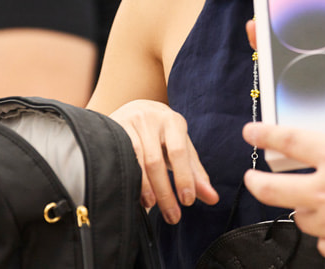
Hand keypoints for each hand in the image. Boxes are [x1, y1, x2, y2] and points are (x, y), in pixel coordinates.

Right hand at [110, 99, 218, 223]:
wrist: (136, 108)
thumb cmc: (164, 134)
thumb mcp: (182, 147)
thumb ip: (196, 173)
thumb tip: (214, 199)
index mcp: (173, 122)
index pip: (179, 153)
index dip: (183, 178)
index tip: (187, 201)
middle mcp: (150, 120)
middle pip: (155, 162)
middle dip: (165, 192)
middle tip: (172, 216)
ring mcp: (128, 124)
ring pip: (135, 161)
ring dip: (144, 188)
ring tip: (152, 206)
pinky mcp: (111, 131)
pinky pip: (117, 158)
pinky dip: (126, 180)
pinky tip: (131, 195)